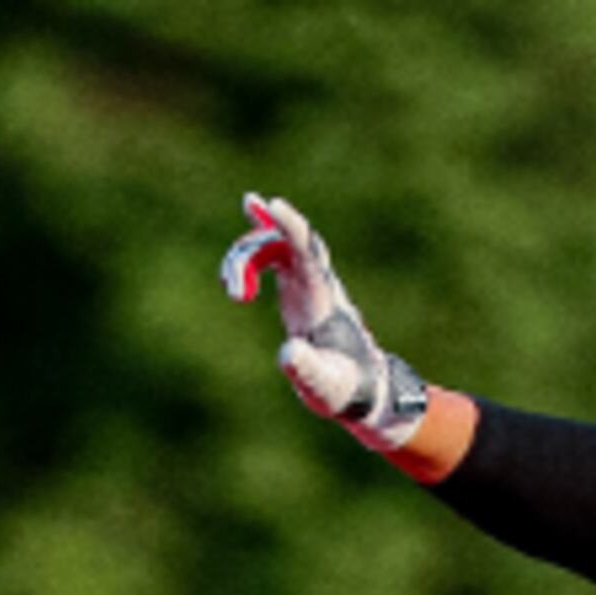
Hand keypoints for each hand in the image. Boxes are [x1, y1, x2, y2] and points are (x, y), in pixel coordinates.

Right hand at [220, 191, 429, 451]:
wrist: (361, 387)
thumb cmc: (344, 389)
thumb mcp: (323, 386)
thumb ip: (307, 370)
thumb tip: (288, 354)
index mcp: (326, 302)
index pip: (309, 255)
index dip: (291, 229)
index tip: (272, 205)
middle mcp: (319, 284)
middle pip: (285, 244)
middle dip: (252, 251)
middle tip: (235, 292)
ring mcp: (309, 283)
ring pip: (274, 246)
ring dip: (245, 259)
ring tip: (233, 293)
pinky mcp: (299, 288)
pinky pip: (276, 252)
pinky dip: (256, 247)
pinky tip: (249, 214)